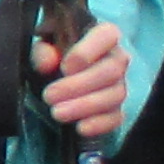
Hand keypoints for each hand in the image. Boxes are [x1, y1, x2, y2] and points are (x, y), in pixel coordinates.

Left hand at [33, 17, 128, 140]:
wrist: (56, 78)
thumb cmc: (52, 56)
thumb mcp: (43, 48)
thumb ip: (43, 51)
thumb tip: (48, 62)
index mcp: (101, 36)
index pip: (107, 35)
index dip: (87, 52)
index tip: (64, 67)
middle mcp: (117, 59)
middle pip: (111, 71)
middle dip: (79, 86)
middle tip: (49, 96)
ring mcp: (120, 84)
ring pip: (114, 95)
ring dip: (85, 106)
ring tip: (57, 113)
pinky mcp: (117, 108)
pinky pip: (117, 117)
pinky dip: (99, 124)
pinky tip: (80, 128)